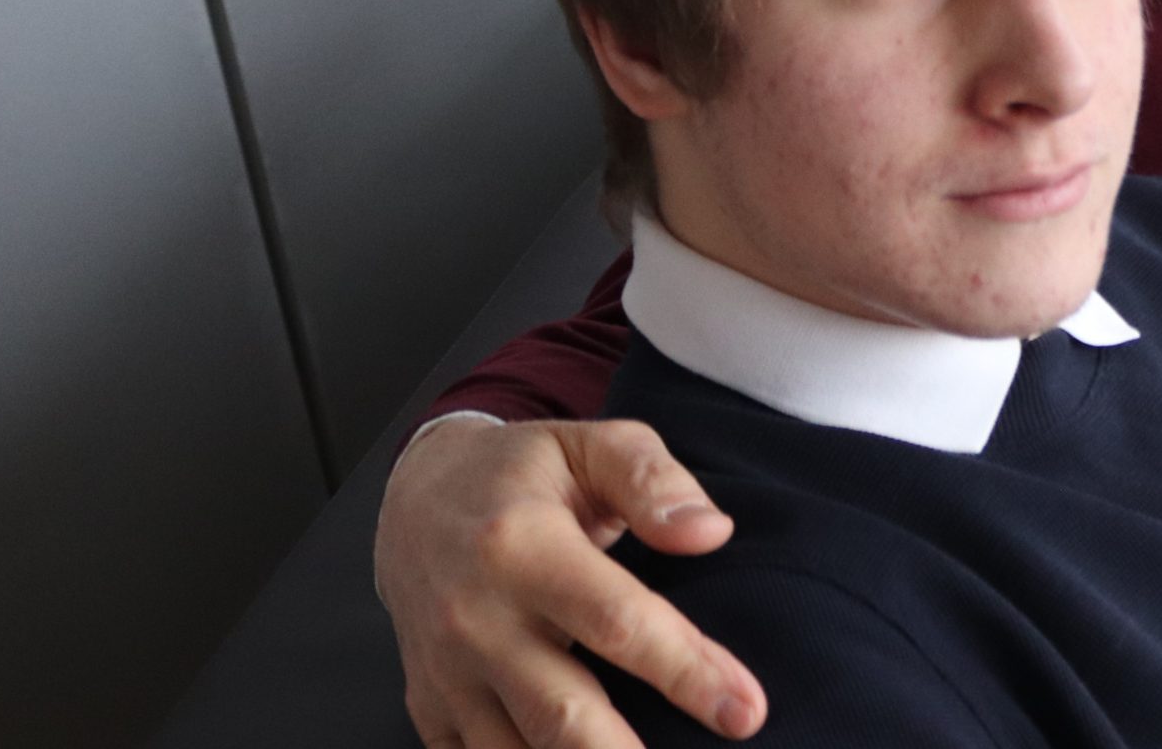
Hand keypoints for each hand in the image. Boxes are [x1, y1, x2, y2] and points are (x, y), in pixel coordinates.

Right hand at [373, 416, 765, 748]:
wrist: (415, 498)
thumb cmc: (522, 472)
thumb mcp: (590, 445)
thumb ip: (653, 480)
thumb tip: (710, 533)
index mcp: (521, 546)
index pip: (617, 622)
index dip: (686, 670)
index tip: (746, 711)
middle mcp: (476, 619)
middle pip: (563, 715)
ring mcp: (446, 673)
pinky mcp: (430, 708)